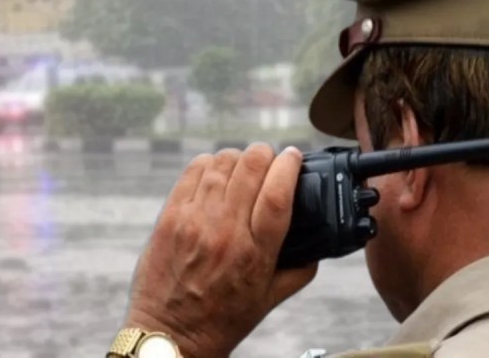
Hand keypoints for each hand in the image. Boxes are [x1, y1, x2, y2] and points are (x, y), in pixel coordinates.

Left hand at [122, 143, 317, 356]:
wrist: (169, 334)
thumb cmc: (221, 319)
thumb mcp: (271, 299)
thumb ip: (301, 269)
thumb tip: (318, 243)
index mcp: (256, 253)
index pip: (278, 194)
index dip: (289, 166)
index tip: (294, 156)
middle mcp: (225, 231)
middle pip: (251, 167)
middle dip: (266, 154)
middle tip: (270, 159)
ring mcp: (194, 221)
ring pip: (222, 163)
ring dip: (239, 158)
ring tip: (244, 167)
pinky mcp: (170, 217)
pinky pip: (193, 171)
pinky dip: (210, 163)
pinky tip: (217, 172)